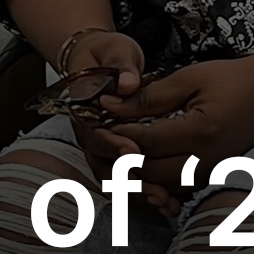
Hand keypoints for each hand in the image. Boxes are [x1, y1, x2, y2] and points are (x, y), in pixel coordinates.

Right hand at [36, 29, 161, 200]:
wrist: (100, 61)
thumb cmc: (108, 54)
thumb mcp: (114, 51)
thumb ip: (120, 66)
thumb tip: (128, 83)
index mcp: (84, 110)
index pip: (93, 133)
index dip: (111, 144)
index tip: (133, 151)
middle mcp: (90, 134)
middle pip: (104, 165)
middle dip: (129, 180)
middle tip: (157, 190)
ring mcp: (104, 148)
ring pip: (117, 179)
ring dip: (140, 193)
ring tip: (166, 202)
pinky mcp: (120, 156)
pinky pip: (130, 180)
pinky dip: (147, 193)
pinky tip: (170, 203)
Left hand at [102, 53, 253, 212]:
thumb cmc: (236, 79)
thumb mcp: (190, 78)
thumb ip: (149, 96)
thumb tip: (109, 103)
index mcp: (199, 133)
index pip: (142, 141)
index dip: (114, 131)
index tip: (96, 116)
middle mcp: (205, 161)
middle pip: (146, 171)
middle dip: (119, 154)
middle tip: (101, 134)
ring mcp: (210, 173)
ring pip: (159, 183)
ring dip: (136, 168)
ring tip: (118, 144)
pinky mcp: (212, 176)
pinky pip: (175, 185)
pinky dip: (155, 176)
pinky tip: (143, 157)